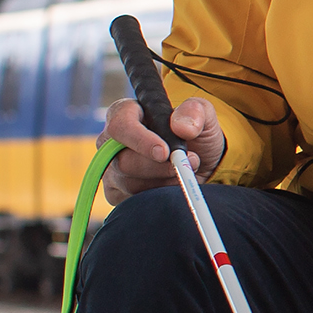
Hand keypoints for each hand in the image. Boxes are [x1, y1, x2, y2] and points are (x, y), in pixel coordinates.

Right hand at [102, 92, 223, 203]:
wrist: (199, 159)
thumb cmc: (194, 131)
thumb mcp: (202, 113)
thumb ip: (194, 112)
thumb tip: (182, 127)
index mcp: (124, 113)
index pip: (120, 126)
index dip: (141, 141)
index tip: (164, 152)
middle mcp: (110, 142)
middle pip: (123, 161)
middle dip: (158, 168)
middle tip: (188, 163)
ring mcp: (111, 169)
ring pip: (129, 184)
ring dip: (163, 182)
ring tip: (184, 172)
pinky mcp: (116, 193)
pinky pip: (132, 201)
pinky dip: (158, 197)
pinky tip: (172, 185)